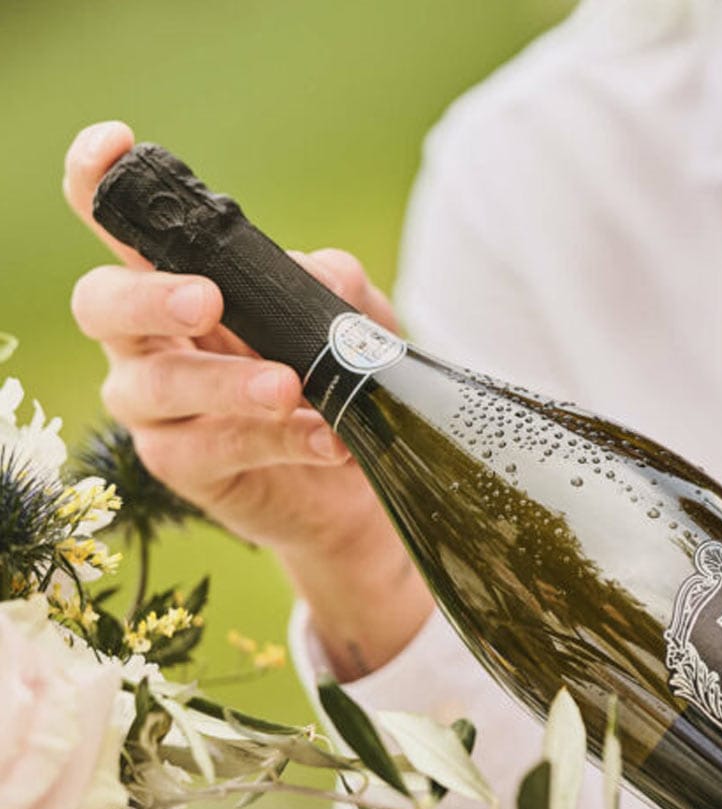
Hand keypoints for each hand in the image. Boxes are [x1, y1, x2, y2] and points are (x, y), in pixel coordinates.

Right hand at [65, 121, 431, 676]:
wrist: (356, 484)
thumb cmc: (337, 385)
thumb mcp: (356, 328)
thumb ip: (338, 290)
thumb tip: (318, 274)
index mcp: (176, 284)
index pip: (120, 228)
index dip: (100, 184)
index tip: (114, 146)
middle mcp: (147, 340)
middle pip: (103, 304)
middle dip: (150, 296)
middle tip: (209, 300)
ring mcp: (156, 408)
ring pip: (157, 385)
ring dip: (225, 382)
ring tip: (287, 387)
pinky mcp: (182, 466)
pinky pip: (212, 449)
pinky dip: (276, 440)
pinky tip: (326, 439)